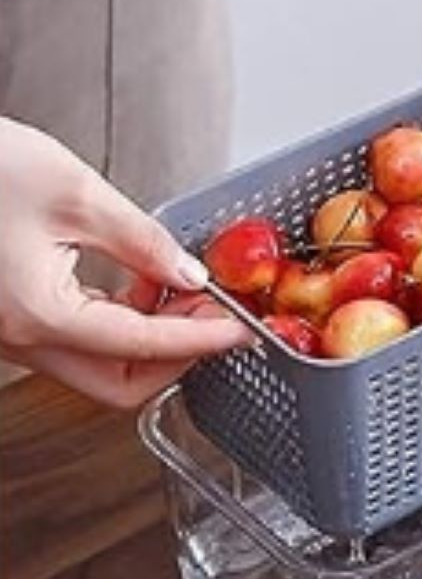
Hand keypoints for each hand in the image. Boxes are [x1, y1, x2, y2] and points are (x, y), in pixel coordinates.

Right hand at [0, 119, 250, 407]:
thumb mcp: (76, 193)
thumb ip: (143, 241)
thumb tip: (190, 274)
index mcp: (38, 315)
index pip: (143, 347)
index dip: (202, 339)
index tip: (241, 329)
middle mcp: (20, 338)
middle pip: (119, 385)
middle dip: (177, 357)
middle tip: (216, 316)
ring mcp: (12, 333)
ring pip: (98, 367)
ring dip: (150, 340)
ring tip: (186, 291)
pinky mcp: (12, 316)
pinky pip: (76, 340)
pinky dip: (120, 324)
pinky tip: (143, 284)